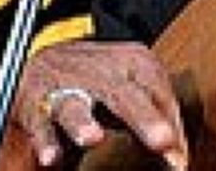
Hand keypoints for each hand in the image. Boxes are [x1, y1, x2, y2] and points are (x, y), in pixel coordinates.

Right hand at [9, 40, 187, 168]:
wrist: (47, 59)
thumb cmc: (101, 81)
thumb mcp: (134, 88)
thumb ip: (156, 116)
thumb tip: (179, 158)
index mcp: (133, 62)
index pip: (158, 92)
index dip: (172, 124)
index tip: (180, 157)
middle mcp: (100, 71)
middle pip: (125, 94)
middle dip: (144, 118)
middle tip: (163, 141)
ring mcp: (65, 87)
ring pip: (74, 104)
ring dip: (83, 122)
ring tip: (93, 138)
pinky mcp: (35, 106)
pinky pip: (40, 126)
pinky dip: (45, 142)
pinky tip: (52, 157)